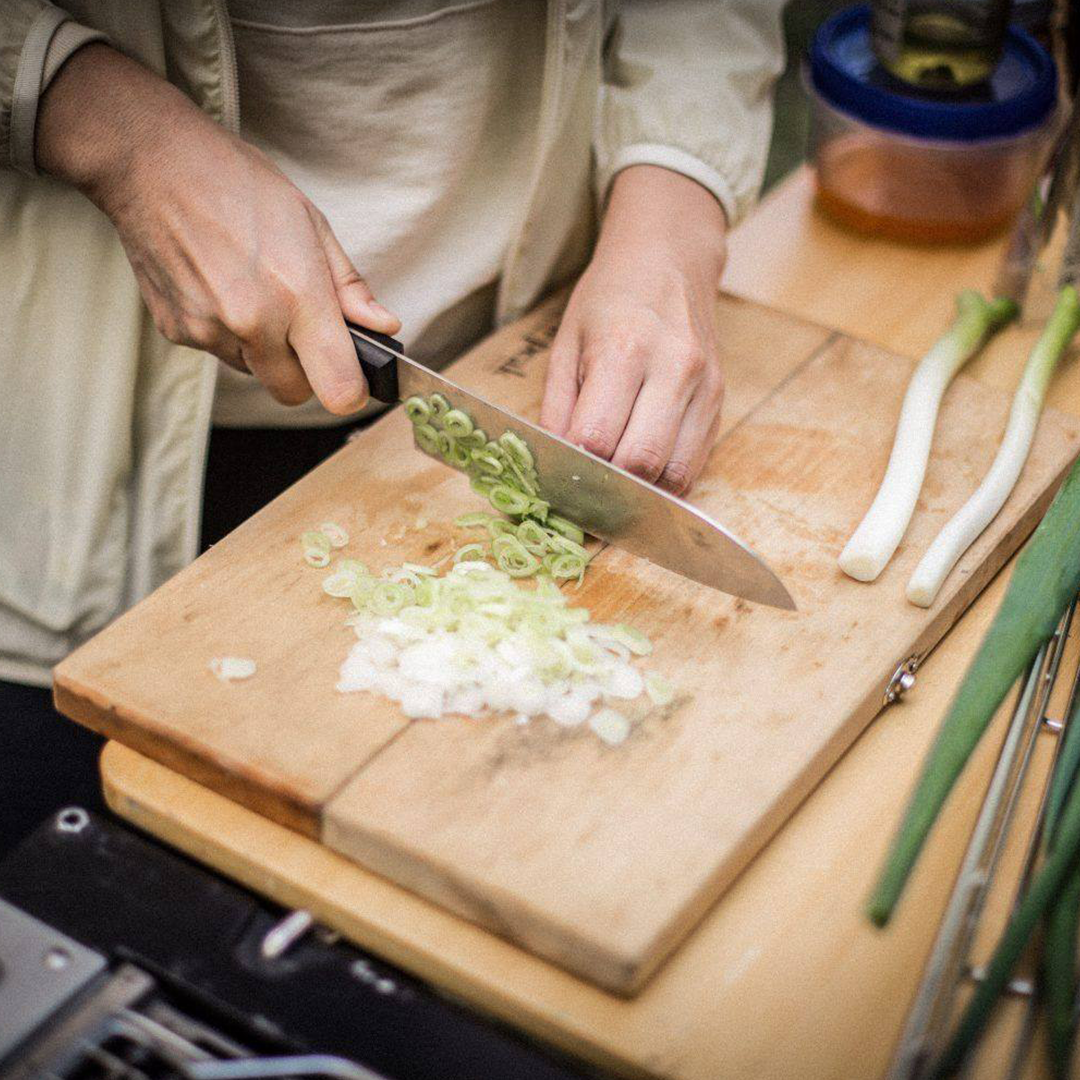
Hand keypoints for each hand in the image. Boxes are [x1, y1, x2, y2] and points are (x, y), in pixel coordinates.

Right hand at [36, 44, 397, 413]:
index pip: (339, 388)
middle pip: (294, 393)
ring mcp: (209, 330)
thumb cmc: (238, 184)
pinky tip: (221, 287)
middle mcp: (252, 322)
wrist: (152, 163)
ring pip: (255, 373)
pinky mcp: (177, 332)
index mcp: (297, 295)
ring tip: (255, 292)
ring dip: (264, 350)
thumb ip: (350, 288)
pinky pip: (219, 353)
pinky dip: (227, 334)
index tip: (352, 373)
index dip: (351, 388)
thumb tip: (384, 327)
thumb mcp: (312, 224)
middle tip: (301, 327)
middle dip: (305, 371)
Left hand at [540, 165, 726, 493]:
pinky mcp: (720, 401)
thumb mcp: (566, 343)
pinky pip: (695, 465)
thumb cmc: (608, 299)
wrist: (669, 259)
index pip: (597, 438)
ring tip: (614, 483)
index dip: (574, 467)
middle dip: (608, 486)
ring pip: (674, 473)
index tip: (560, 473)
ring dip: (640, 491)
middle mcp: (672, 367)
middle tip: (586, 487)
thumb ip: (557, 409)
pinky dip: (665, 481)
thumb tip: (551, 466)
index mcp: (624, 349)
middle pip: (640, 462)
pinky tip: (643, 472)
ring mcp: (703, 386)